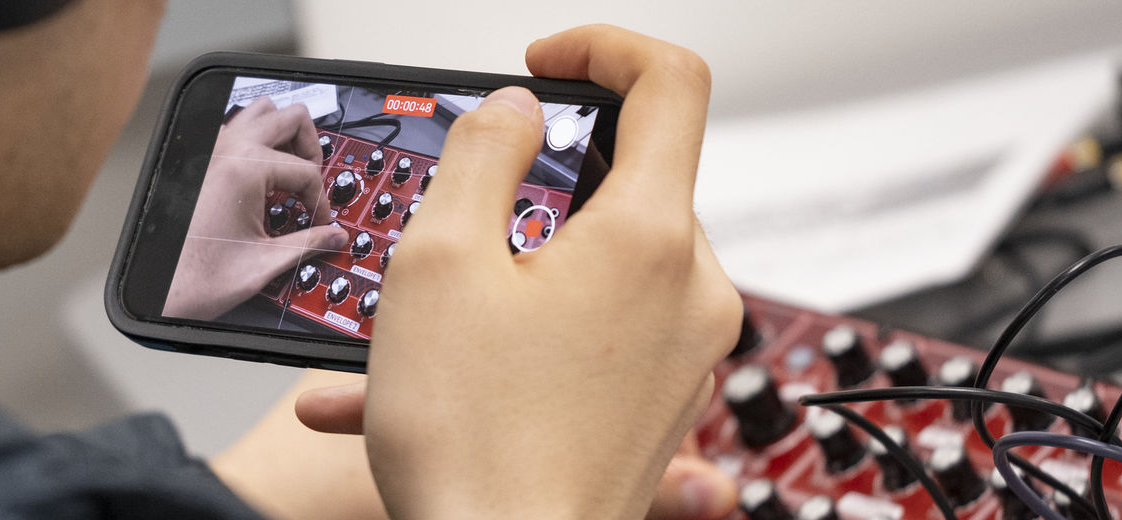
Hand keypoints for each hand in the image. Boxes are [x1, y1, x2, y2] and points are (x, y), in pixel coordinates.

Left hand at [164, 97, 349, 319]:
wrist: (160, 290)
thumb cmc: (197, 277)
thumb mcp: (265, 261)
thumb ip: (308, 243)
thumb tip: (335, 236)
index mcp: (244, 169)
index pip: (305, 169)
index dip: (319, 200)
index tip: (318, 222)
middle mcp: (226, 149)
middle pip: (291, 117)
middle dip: (311, 151)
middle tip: (312, 183)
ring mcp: (210, 150)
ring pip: (262, 112)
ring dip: (285, 135)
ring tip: (291, 169)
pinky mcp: (201, 160)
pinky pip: (237, 130)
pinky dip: (257, 142)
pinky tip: (262, 176)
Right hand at [358, 25, 740, 519]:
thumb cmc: (477, 446)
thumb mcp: (440, 262)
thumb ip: (483, 154)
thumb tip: (515, 113)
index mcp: (650, 239)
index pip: (670, 84)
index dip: (604, 50)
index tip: (547, 64)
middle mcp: (690, 293)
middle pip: (630, 181)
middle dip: (541, 184)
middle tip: (463, 218)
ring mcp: (684, 354)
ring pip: (605, 262)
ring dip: (519, 269)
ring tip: (431, 320)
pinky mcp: (661, 402)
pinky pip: (600, 331)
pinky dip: (531, 330)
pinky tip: (454, 370)